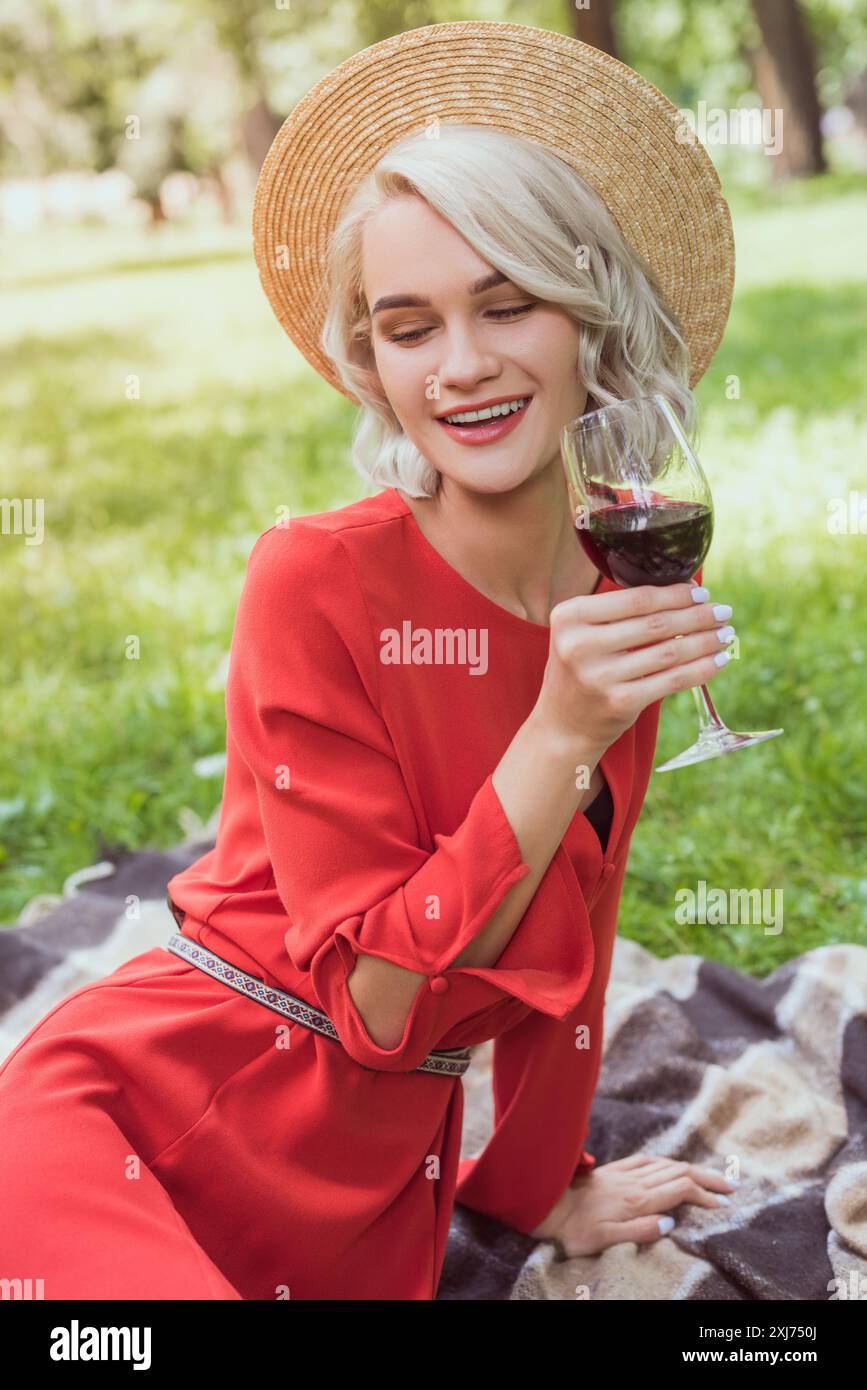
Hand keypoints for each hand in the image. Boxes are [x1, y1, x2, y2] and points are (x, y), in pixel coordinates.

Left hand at [530, 1153, 737, 1256]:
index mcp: (636, 1200)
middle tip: (733, 1185)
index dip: (705, 1194)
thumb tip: (671, 1224)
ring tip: (712, 1175)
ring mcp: (624, 1174)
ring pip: (666, 1164)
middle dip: (708, 1177)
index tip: (724, 1204)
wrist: (544, 1205)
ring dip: (692, 1168)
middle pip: (679, 1172)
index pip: (680, 1190)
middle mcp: (634, 1183)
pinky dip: (666, 1161)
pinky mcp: (613, 1171)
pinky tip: (671, 1163)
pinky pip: (646, 1160)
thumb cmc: (574, 1230)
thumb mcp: (606, 1239)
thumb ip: (640, 1230)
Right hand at [534, 582, 734, 749]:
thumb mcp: (581, 634)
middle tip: (723, 611)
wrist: (563, 725)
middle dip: (697, 615)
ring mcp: (600, 676)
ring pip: (669, 652)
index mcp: (569, 617)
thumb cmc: (580, 669)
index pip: (635, 598)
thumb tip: (684, 591)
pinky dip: (701, 668)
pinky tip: (719, 660)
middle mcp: (580, 645)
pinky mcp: (620, 702)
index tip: (701, 592)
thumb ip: (617, 613)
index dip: (674, 594)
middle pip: (655, 623)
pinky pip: (672, 680)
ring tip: (725, 633)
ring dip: (705, 640)